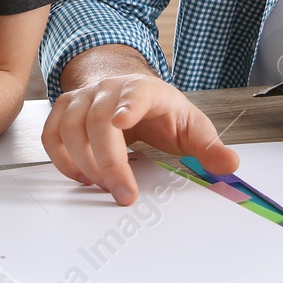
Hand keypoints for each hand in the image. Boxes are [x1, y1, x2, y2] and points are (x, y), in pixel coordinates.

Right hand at [44, 73, 238, 204]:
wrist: (130, 92)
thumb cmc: (161, 112)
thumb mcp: (191, 126)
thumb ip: (209, 147)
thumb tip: (230, 165)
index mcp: (145, 90)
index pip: (135, 94)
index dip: (127, 106)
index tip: (121, 121)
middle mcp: (109, 90)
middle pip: (97, 120)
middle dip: (108, 161)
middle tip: (123, 193)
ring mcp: (83, 98)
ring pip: (69, 128)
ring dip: (83, 163)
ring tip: (103, 186)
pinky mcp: (65, 111)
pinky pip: (52, 135)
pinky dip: (62, 159)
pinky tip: (82, 176)